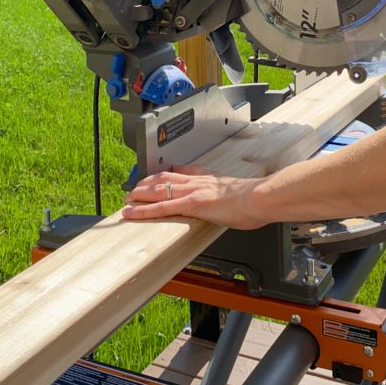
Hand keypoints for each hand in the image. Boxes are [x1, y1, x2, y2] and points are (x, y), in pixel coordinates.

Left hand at [122, 166, 266, 229]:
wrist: (259, 198)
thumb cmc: (256, 199)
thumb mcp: (242, 190)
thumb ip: (231, 192)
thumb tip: (232, 197)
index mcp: (209, 178)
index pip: (183, 171)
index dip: (169, 172)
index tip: (160, 173)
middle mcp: (197, 181)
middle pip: (164, 178)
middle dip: (147, 183)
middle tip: (134, 188)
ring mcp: (191, 192)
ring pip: (158, 190)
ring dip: (139, 194)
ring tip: (126, 199)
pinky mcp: (190, 204)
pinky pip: (160, 207)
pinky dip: (143, 210)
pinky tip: (131, 213)